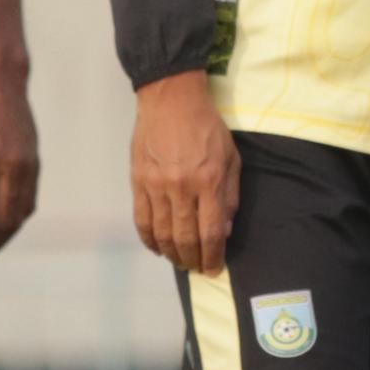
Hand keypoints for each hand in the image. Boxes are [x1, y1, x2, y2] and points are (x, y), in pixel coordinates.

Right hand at [130, 72, 240, 274]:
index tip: (214, 269)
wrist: (171, 99)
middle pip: (185, 238)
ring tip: (179, 260)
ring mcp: (156, 185)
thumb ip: (230, 196)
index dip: (212, 257)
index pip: (210, 232)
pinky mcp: (138, 181)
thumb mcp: (231, 158)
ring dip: (171, 253)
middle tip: (196, 268)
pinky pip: (141, 219)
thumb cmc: (207, 127)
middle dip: (192, 260)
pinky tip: (158, 247)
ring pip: (161, 233)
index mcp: (208, 181)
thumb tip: (224, 230)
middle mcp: (181, 187)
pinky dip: (148, 239)